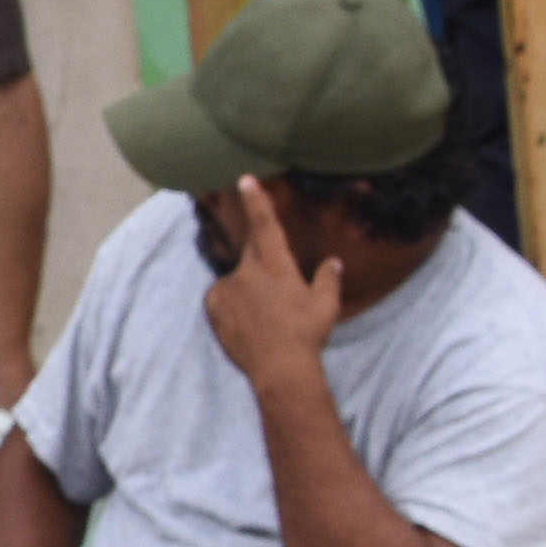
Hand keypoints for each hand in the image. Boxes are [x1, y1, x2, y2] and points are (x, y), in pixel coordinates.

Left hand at [200, 175, 344, 380]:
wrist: (279, 367)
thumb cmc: (307, 334)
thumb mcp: (326, 305)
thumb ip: (328, 278)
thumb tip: (333, 262)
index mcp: (277, 266)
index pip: (266, 226)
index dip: (256, 201)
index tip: (245, 179)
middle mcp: (248, 271)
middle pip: (252, 253)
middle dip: (262, 262)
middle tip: (275, 292)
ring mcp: (227, 288)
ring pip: (237, 279)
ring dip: (248, 290)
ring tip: (265, 319)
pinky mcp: (212, 305)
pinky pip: (222, 296)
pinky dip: (232, 303)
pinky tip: (247, 323)